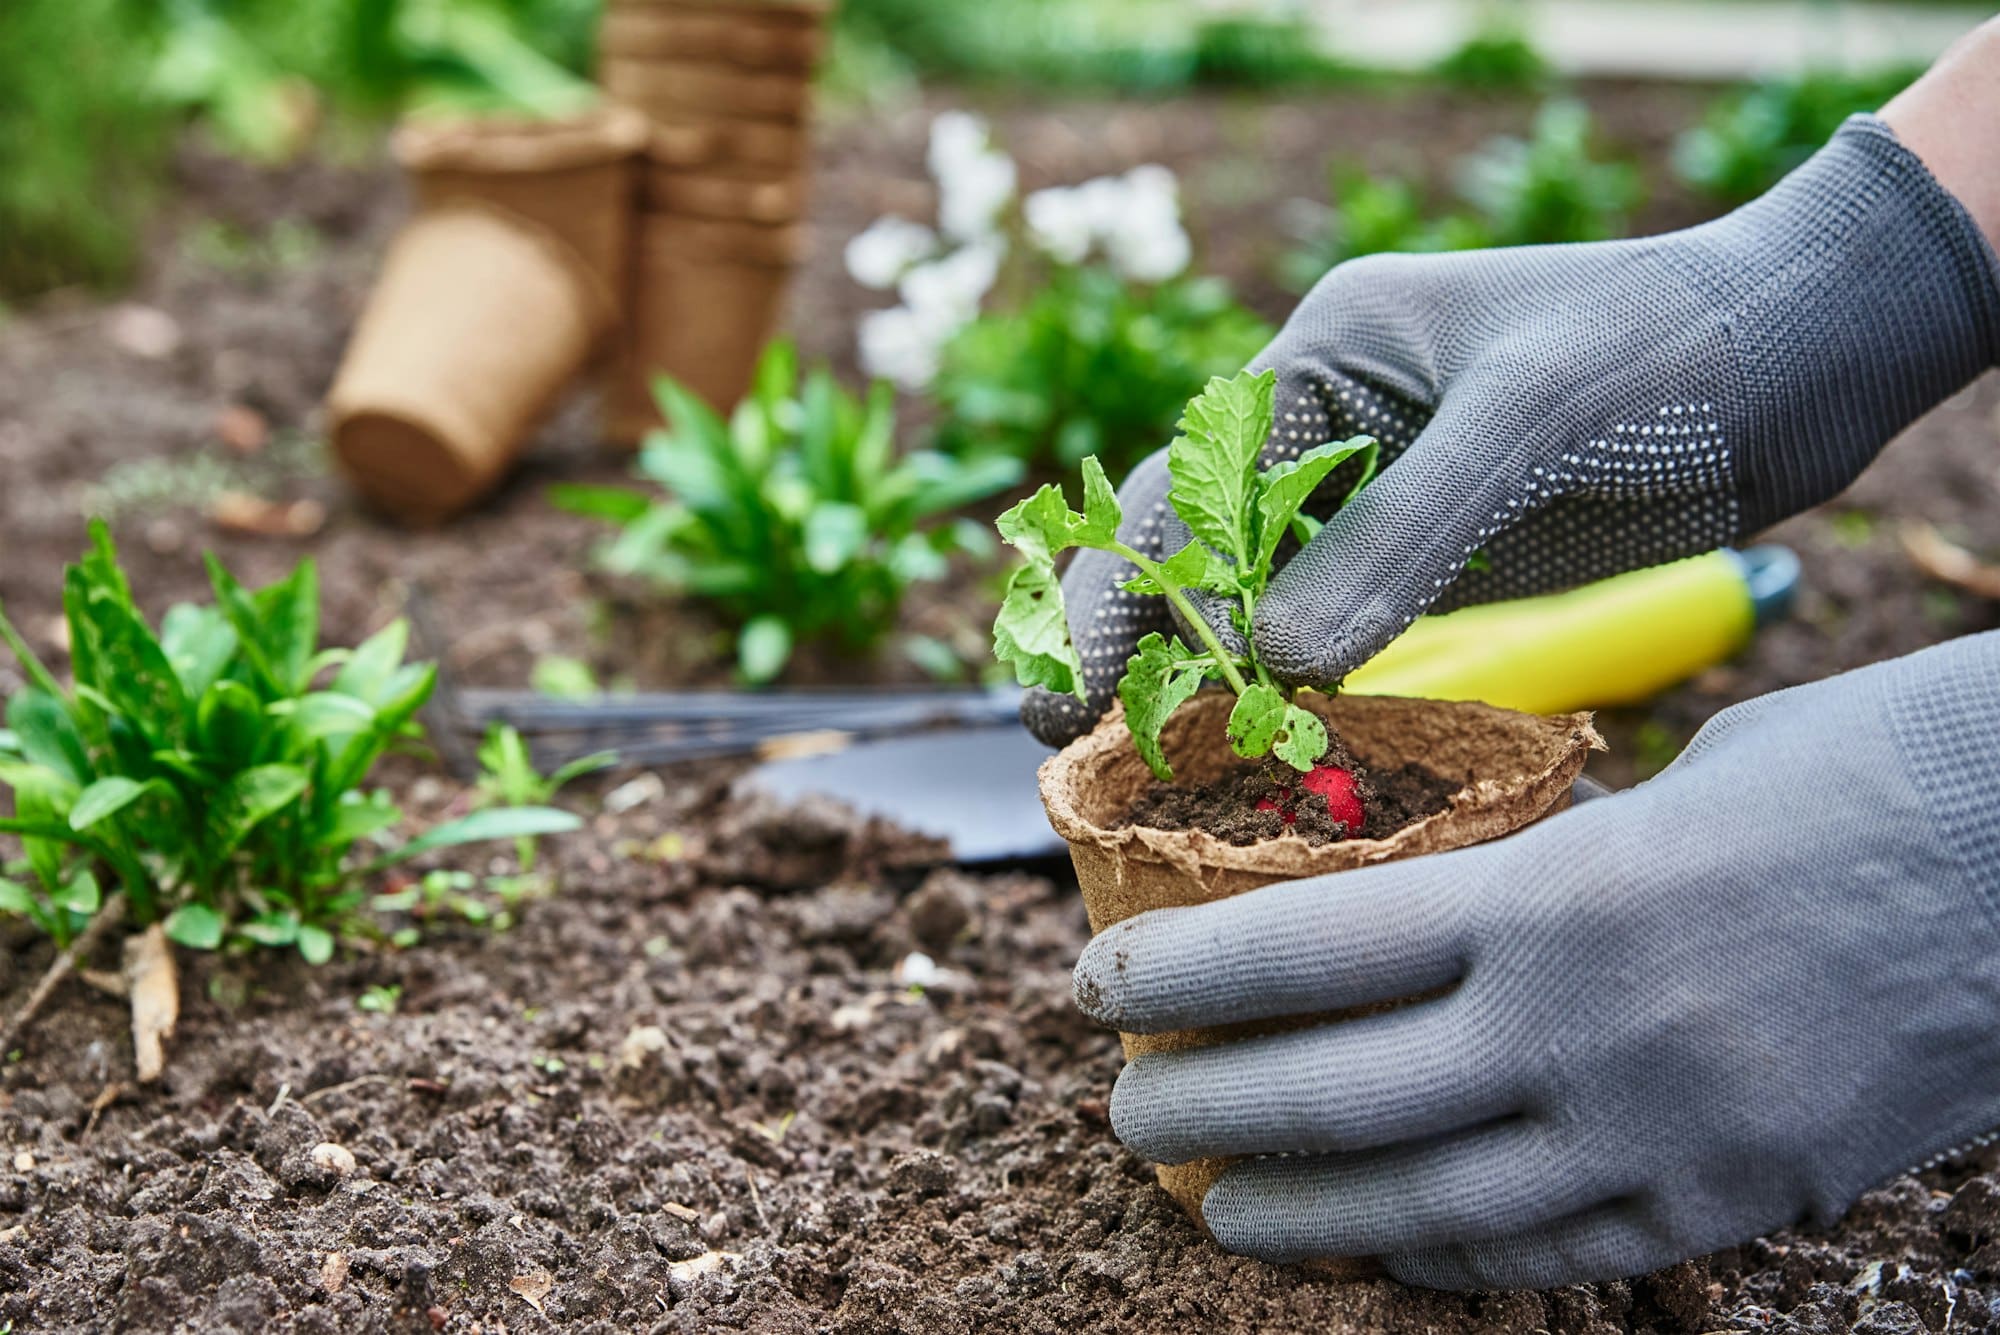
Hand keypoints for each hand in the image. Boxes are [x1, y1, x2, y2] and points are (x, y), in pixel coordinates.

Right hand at [1023, 114, 1999, 747]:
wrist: (1796, 356)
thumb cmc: (1662, 355)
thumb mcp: (1526, 426)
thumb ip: (1401, 537)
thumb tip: (1279, 664)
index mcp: (1321, 359)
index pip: (1183, 486)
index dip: (1120, 590)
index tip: (1072, 690)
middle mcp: (1326, 426)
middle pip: (1186, 541)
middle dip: (1121, 634)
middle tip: (1060, 738)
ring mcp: (1373, 496)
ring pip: (1247, 593)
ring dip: (1192, 670)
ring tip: (1132, 766)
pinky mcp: (1425, 557)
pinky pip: (1328, 628)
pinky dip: (1283, 687)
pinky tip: (1255, 748)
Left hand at [1071, 632, 1999, 1288]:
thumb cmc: (1865, 776)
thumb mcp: (1671, 790)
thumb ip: (1546, 869)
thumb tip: (1449, 915)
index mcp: (1557, 895)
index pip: (1304, 951)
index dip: (1177, 976)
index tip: (1095, 985)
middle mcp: (1586, 1033)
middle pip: (1334, 1099)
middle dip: (1203, 1113)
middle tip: (1128, 1116)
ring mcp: (1663, 1138)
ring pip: (1427, 1210)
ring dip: (1300, 1216)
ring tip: (1219, 1206)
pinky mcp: (1738, 1202)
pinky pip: (1555, 1257)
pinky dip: (1448, 1260)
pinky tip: (1387, 1251)